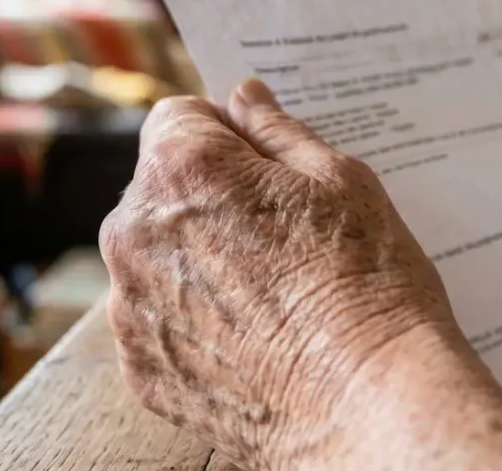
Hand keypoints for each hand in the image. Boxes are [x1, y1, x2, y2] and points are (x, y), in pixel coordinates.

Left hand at [100, 79, 460, 468]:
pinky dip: (196, 323)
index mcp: (181, 169)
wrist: (369, 403)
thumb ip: (278, 132)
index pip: (178, 117)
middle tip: (283, 235)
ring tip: (274, 294)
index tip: (266, 167)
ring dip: (198, 261)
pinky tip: (257, 337)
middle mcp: (134, 233)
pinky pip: (160, 322)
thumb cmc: (366, 285)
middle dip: (209, 197)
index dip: (226, 134)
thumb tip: (244, 98)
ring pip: (158, 257)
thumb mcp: (341, 182)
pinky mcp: (142, 370)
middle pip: (161, 188)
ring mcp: (131, 308)